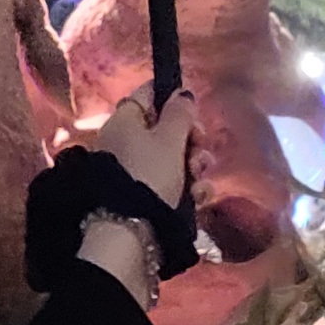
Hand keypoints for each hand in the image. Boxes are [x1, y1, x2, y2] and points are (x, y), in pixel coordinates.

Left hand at [92, 84, 201, 207]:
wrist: (129, 232)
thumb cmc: (149, 175)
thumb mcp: (169, 140)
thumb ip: (179, 113)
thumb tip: (182, 93)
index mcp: (124, 120)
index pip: (149, 93)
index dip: (174, 97)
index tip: (193, 110)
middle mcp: (124, 141)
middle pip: (165, 129)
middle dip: (191, 140)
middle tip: (200, 149)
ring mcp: (132, 170)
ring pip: (172, 158)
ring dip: (193, 167)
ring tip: (199, 181)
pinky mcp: (142, 196)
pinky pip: (169, 183)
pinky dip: (186, 188)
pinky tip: (197, 197)